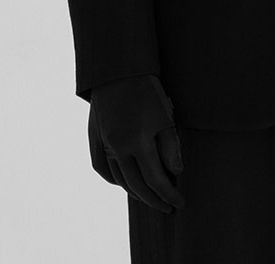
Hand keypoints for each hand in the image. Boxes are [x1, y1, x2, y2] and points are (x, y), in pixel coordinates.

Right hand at [88, 74, 184, 213]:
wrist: (118, 68)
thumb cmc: (147, 90)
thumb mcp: (165, 116)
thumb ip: (171, 147)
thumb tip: (176, 174)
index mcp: (138, 141)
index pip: (156, 180)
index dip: (169, 195)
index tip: (180, 203)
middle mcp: (117, 146)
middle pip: (137, 186)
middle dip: (154, 200)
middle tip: (167, 207)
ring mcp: (103, 143)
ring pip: (119, 180)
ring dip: (135, 193)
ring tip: (150, 197)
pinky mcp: (94, 137)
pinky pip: (102, 169)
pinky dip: (114, 180)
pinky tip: (125, 183)